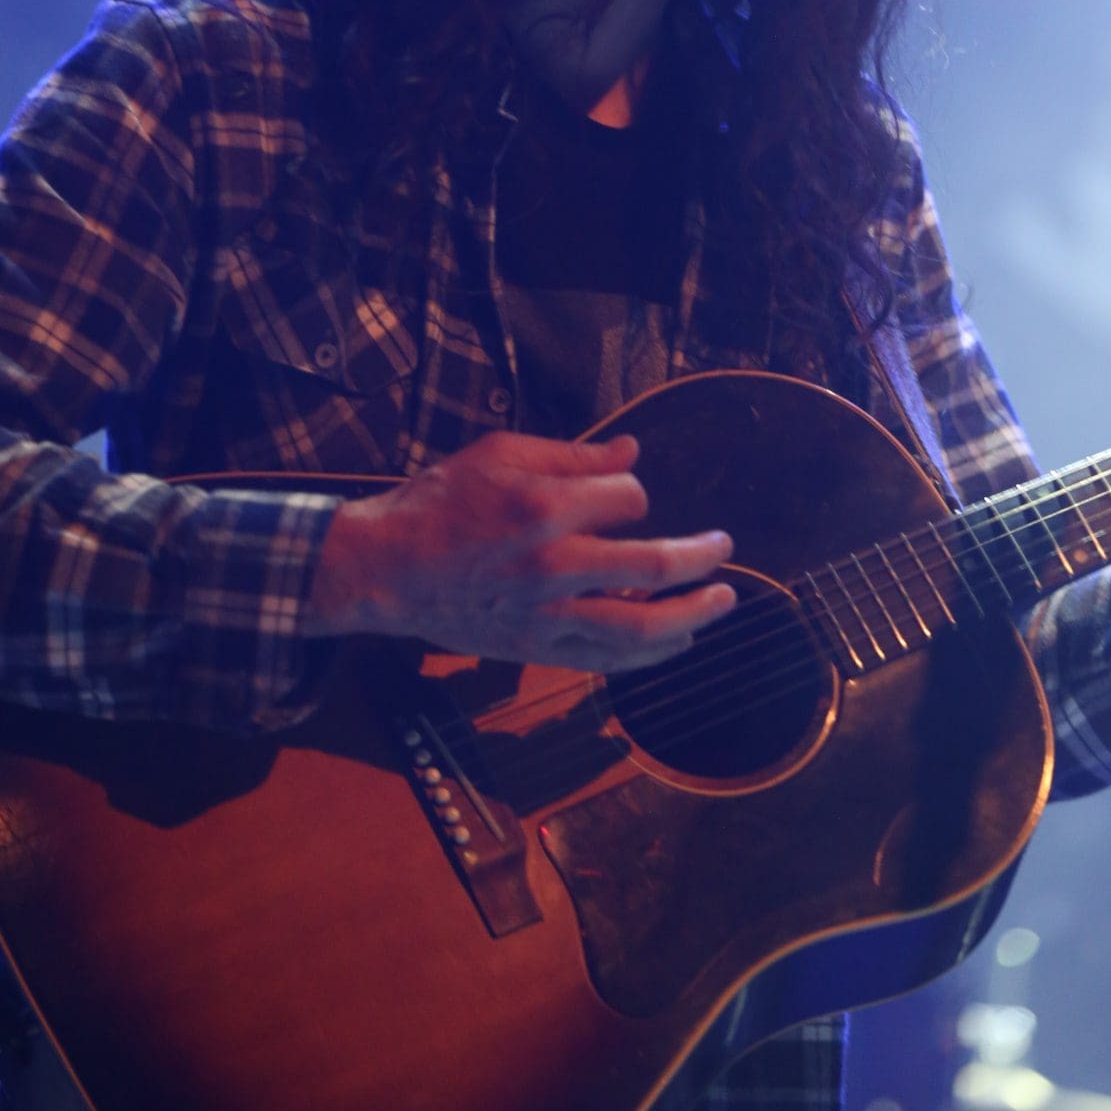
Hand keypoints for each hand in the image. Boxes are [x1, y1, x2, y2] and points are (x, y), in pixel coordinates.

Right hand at [305, 430, 734, 671]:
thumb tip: (632, 451)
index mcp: (544, 508)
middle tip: (724, 547)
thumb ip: (572, 455)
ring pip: (640, 628)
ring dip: (692, 615)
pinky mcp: (538, 650)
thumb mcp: (499, 454)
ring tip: (722, 600)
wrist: (386, 568)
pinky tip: (678, 642)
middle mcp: (554, 566)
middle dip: (699, 555)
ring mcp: (548, 615)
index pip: (627, 499)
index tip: (623, 495)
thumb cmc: (439, 502)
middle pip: (652, 566)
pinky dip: (650, 655)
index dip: (633, 493)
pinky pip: (608, 659)